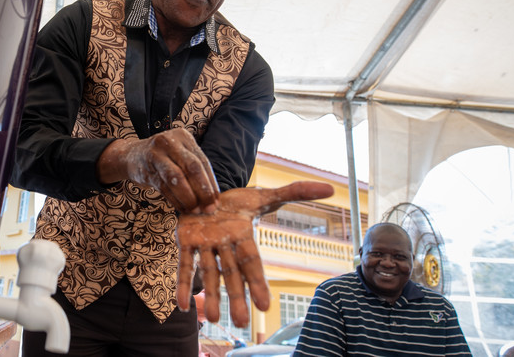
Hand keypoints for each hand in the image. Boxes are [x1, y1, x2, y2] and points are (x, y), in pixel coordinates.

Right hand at [97, 129, 219, 213]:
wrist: (132, 156)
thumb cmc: (163, 158)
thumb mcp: (179, 154)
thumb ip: (194, 170)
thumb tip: (213, 197)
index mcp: (183, 136)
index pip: (202, 161)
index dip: (211, 183)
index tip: (216, 201)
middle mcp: (170, 142)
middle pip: (192, 167)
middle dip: (203, 191)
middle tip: (209, 208)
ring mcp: (156, 154)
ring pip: (177, 178)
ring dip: (188, 198)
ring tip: (195, 210)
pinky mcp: (146, 169)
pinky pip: (164, 188)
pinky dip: (175, 201)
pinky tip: (183, 208)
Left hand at [176, 181, 334, 326]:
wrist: (205, 190)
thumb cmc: (237, 201)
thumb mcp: (264, 195)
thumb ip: (295, 193)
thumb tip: (331, 190)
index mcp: (244, 238)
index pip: (253, 263)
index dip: (258, 283)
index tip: (266, 306)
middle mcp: (225, 246)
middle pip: (232, 274)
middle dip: (237, 297)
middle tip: (242, 323)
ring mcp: (205, 245)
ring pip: (208, 273)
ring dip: (211, 296)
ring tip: (214, 319)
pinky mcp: (185, 241)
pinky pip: (184, 264)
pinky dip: (183, 284)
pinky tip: (181, 306)